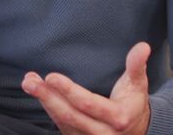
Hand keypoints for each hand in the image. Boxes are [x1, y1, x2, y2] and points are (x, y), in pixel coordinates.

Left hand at [21, 42, 151, 134]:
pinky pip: (60, 124)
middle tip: (30, 81)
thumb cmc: (133, 102)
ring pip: (62, 121)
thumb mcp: (138, 84)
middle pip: (69, 116)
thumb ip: (136, 66)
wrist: (135, 129)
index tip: (51, 76)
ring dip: (44, 102)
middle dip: (48, 97)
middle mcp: (101, 133)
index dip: (68, 91)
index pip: (88, 104)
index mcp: (117, 118)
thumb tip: (143, 46)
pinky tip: (39, 92)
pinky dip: (48, 108)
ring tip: (29, 82)